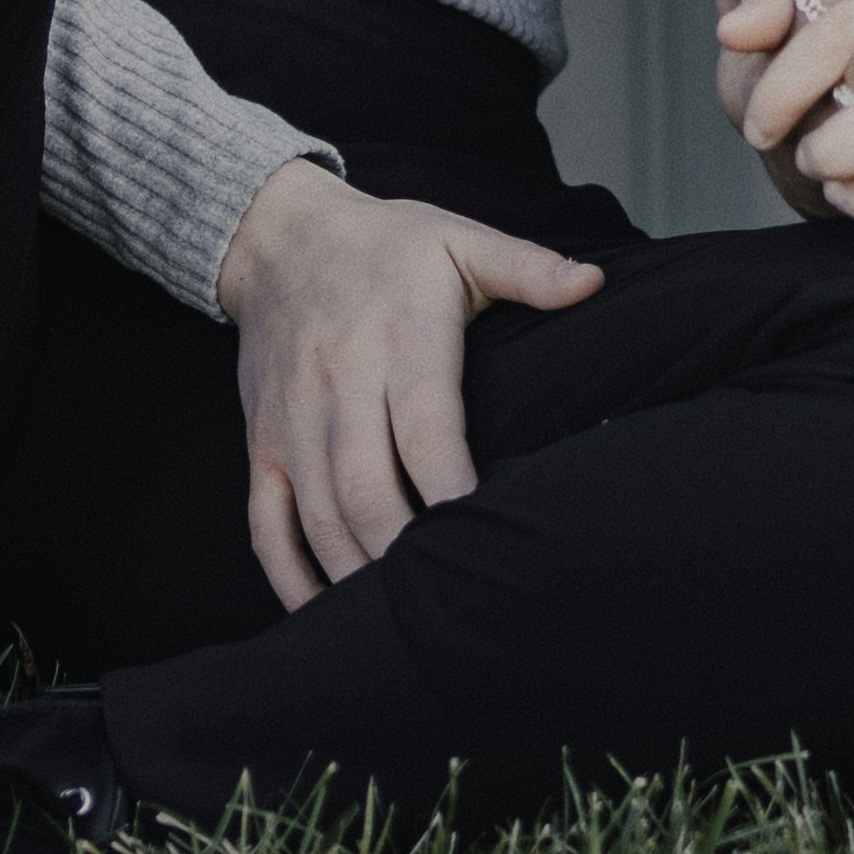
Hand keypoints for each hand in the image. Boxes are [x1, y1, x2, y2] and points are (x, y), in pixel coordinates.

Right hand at [209, 158, 602, 607]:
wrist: (276, 236)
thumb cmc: (384, 244)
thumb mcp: (460, 237)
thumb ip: (526, 267)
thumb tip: (592, 283)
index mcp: (398, 338)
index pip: (425, 426)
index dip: (451, 485)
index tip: (484, 530)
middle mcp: (339, 383)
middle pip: (365, 485)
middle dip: (404, 549)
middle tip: (450, 595)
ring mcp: (294, 420)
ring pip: (317, 513)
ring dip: (355, 572)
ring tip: (401, 617)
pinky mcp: (261, 443)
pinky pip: (265, 522)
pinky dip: (290, 575)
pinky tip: (323, 613)